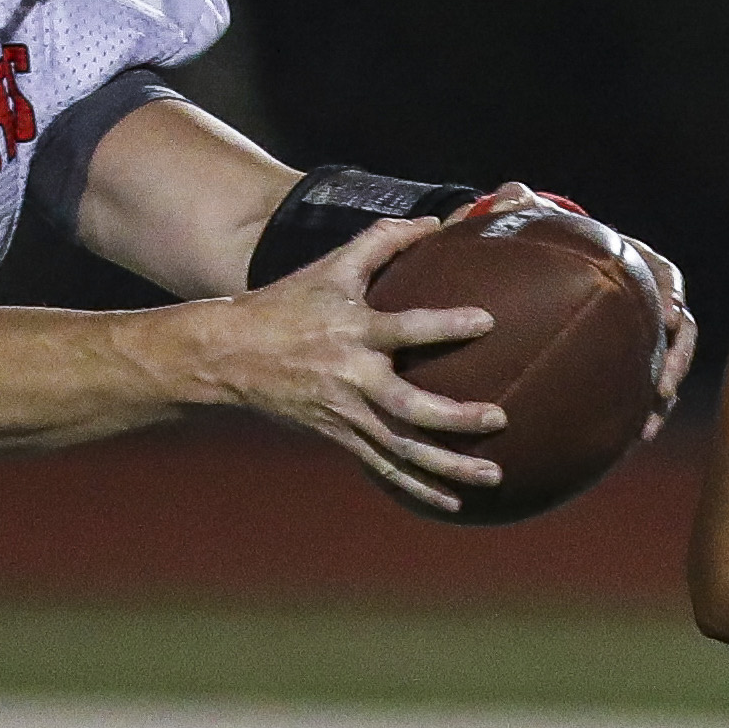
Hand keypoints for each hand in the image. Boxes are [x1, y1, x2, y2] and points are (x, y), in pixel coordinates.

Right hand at [210, 220, 507, 510]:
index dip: (445, 325)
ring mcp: (346, 414)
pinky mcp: (340, 437)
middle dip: (456, 418)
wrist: (228, 356)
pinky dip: (418, 490)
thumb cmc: (286, 304)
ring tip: (494, 477)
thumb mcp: (330, 267)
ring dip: (449, 467)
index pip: (405, 328)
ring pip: (403, 449)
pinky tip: (452, 504)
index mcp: (352, 331)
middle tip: (500, 419)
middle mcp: (352, 377)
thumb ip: (382, 241)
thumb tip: (434, 223)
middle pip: (409, 407)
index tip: (487, 322)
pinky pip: (384, 469)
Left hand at [470, 183, 697, 441]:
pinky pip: (636, 392)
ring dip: (660, 400)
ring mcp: (639, 336)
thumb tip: (513, 193)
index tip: (673, 316)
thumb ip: (524, 210)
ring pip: (663, 368)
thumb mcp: (533, 222)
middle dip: (676, 361)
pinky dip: (632, 416)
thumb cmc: (544, 243)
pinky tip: (618, 443)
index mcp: (635, 265)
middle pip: (680, 333)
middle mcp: (646, 302)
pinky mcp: (623, 364)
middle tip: (665, 387)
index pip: (666, 277)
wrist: (546, 270)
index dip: (673, 297)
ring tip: (646, 429)